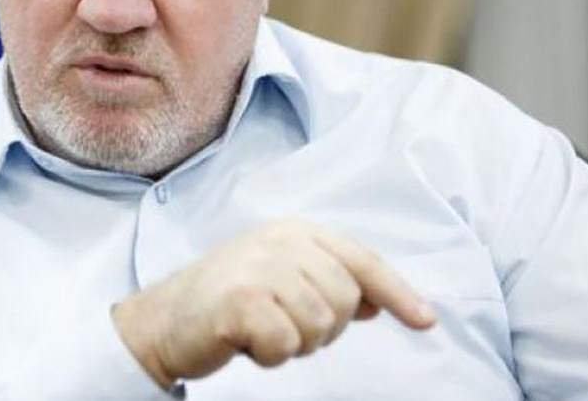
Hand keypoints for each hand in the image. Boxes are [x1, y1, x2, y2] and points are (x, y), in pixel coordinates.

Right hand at [111, 219, 436, 388]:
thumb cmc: (227, 302)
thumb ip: (329, 283)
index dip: (398, 293)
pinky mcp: (242, 300)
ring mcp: (260, 267)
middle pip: (346, 300)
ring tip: (260, 330)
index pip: (362, 261)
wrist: (162, 319)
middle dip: (323, 328)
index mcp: (295, 231)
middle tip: (281, 324)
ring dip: (294, 343)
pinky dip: (270, 355)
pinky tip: (244, 341)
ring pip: (321, 325)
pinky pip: (288, 345)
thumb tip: (382, 302)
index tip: (425, 321)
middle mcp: (280, 241)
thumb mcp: (282, 280)